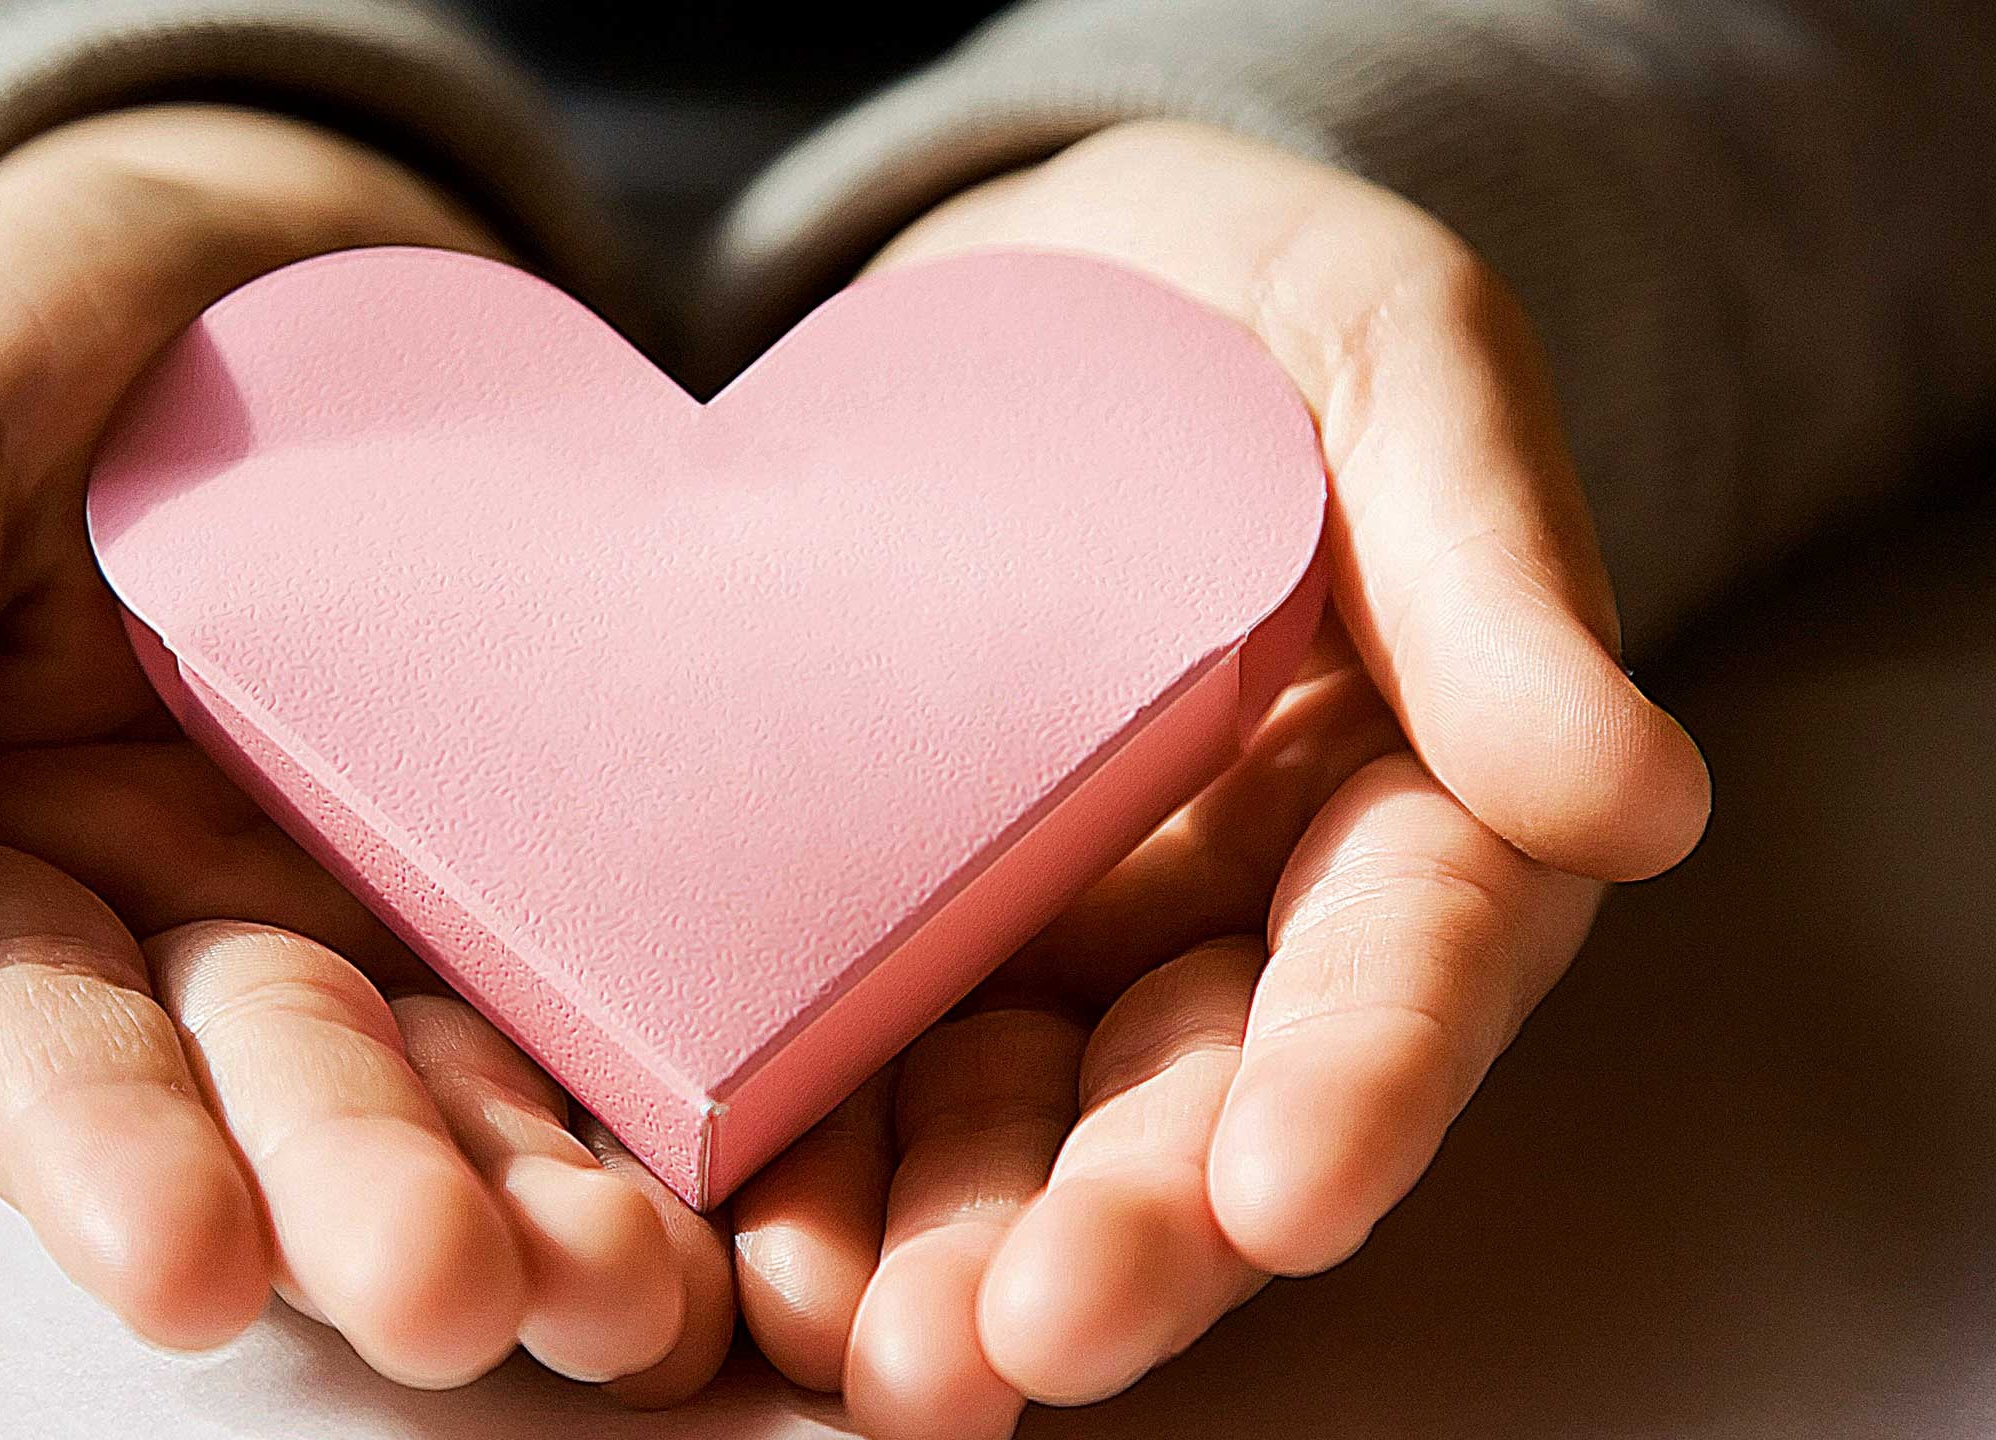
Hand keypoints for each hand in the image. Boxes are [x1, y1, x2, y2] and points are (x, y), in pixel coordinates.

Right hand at [0, 105, 730, 1398]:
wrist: (283, 255)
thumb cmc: (43, 330)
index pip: (28, 1044)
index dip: (100, 1158)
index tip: (181, 1258)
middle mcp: (191, 936)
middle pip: (269, 1102)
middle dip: (353, 1205)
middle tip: (448, 1290)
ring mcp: (380, 914)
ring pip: (453, 1090)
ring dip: (531, 1205)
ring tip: (628, 1287)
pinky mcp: (543, 873)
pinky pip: (603, 996)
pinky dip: (660, 1102)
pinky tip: (732, 1190)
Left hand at [726, 121, 1711, 1434]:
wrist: (1040, 295)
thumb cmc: (1252, 308)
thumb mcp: (1395, 368)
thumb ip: (1495, 571)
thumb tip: (1637, 803)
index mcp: (1412, 804)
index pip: (1407, 963)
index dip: (1360, 1085)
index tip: (1286, 1196)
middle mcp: (1243, 918)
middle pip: (1205, 1107)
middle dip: (1129, 1235)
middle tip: (1030, 1339)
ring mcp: (1065, 938)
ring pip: (1029, 1132)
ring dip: (961, 1253)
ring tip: (880, 1357)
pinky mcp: (905, 924)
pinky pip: (866, 1062)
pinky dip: (817, 1162)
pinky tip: (749, 1244)